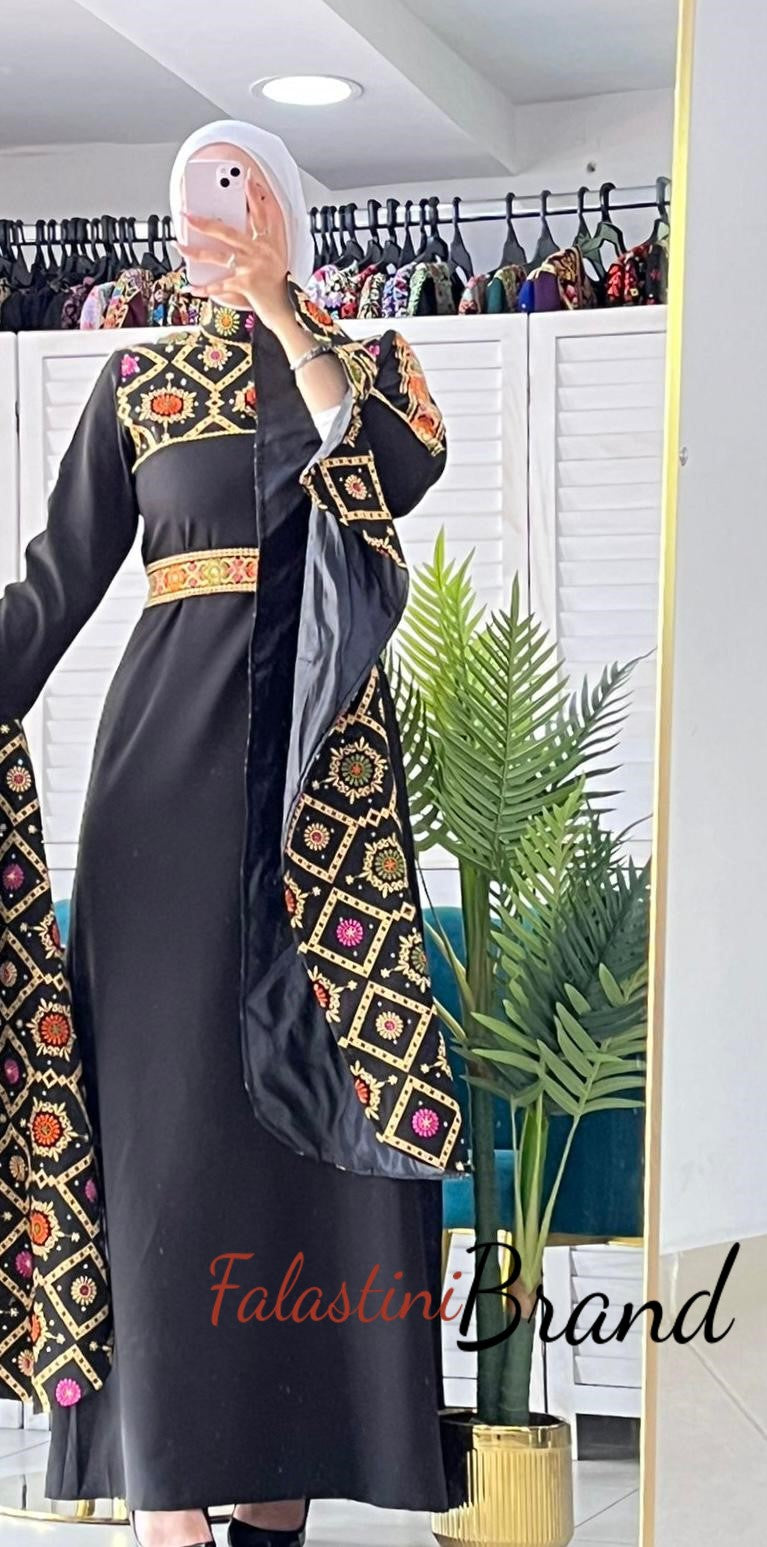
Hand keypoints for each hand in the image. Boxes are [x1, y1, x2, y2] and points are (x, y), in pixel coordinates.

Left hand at [176, 169, 291, 330]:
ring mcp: (253, 268)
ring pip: (218, 256)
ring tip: (180, 246)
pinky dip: (205, 288)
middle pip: (228, 232)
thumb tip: (248, 223)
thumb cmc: (279, 285)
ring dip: (195, 252)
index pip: (262, 215)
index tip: (248, 180)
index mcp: (268, 243)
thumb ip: (266, 239)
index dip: (255, 196)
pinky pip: (221, 285)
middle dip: (205, 222)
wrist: (287, 310)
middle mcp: (260, 252)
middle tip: (187, 215)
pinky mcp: (247, 285)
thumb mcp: (278, 257)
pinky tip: (192, 288)